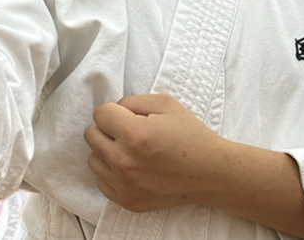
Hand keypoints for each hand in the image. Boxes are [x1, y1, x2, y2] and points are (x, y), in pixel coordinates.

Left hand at [84, 94, 229, 212]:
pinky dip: (112, 173)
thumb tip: (112, 111)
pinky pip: (101, 181)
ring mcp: (125, 185)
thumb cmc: (191, 136)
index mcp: (134, 134)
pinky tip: (132, 168)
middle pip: (91, 135)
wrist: (212, 174)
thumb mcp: (165, 103)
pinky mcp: (128, 201)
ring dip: (107, 152)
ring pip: (93, 159)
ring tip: (131, 151)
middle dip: (108, 130)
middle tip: (129, 133)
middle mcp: (125, 162)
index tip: (129, 118)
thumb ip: (131, 101)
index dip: (115, 112)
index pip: (99, 114)